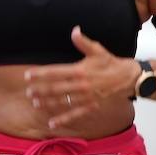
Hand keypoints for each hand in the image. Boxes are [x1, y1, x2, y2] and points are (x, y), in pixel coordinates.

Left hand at [23, 27, 139, 129]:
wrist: (128, 78)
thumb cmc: (110, 63)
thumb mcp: (97, 50)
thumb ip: (83, 42)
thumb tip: (74, 30)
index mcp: (80, 70)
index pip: (55, 72)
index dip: (40, 74)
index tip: (28, 75)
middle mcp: (81, 85)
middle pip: (56, 88)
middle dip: (40, 90)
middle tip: (28, 91)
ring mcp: (85, 98)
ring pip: (62, 101)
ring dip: (47, 103)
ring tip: (35, 103)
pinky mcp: (91, 106)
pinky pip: (75, 114)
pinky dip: (63, 120)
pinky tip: (52, 124)